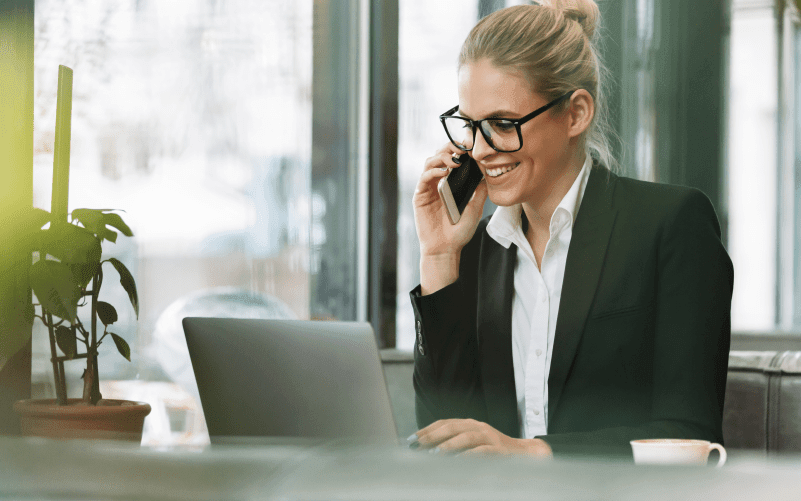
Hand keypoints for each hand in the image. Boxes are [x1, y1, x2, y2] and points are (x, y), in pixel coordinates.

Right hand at [413, 144, 487, 293]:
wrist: (446, 249)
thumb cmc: (459, 232)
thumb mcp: (475, 208)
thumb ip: (479, 191)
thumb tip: (488, 173)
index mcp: (450, 183)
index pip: (452, 159)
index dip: (459, 149)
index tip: (472, 145)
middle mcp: (437, 183)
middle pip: (439, 155)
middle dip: (450, 147)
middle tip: (463, 147)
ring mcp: (427, 188)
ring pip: (430, 162)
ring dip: (442, 157)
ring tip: (455, 160)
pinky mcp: (420, 196)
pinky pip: (424, 178)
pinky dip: (433, 171)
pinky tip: (444, 173)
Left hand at [413, 418, 552, 458]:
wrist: (526, 454)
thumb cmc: (495, 451)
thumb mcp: (474, 444)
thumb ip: (455, 445)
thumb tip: (429, 451)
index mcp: (470, 424)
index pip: (445, 422)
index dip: (428, 429)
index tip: (412, 439)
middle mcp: (479, 427)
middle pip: (453, 426)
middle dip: (433, 435)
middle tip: (418, 444)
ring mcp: (490, 437)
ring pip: (466, 436)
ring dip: (448, 445)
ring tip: (434, 453)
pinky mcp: (499, 449)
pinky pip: (482, 451)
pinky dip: (468, 455)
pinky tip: (457, 461)